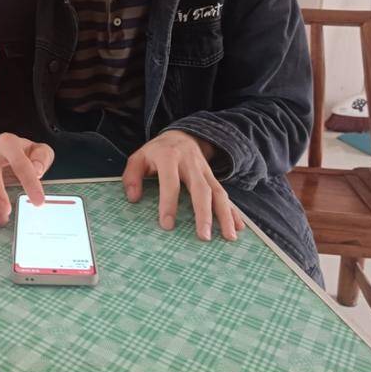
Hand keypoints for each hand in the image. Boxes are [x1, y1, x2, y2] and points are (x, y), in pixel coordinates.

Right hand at [0, 133, 54, 225]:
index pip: (20, 162)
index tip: (38, 202)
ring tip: (2, 219)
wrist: (12, 153)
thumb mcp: (42, 152)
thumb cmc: (29, 155)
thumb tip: (37, 170)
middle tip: (7, 212)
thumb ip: (41, 159)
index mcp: (9, 143)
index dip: (29, 182)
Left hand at [122, 130, 244, 240]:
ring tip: (229, 236)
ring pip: (218, 192)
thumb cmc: (157, 152)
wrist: (181, 135)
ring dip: (225, 215)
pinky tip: (238, 226)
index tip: (168, 225)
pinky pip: (224, 194)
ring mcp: (204, 171)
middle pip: (200, 189)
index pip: (170, 182)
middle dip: (204, 213)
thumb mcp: (139, 158)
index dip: (168, 203)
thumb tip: (133, 198)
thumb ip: (132, 176)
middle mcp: (190, 164)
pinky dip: (233, 210)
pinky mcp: (213, 177)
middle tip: (204, 236)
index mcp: (169, 157)